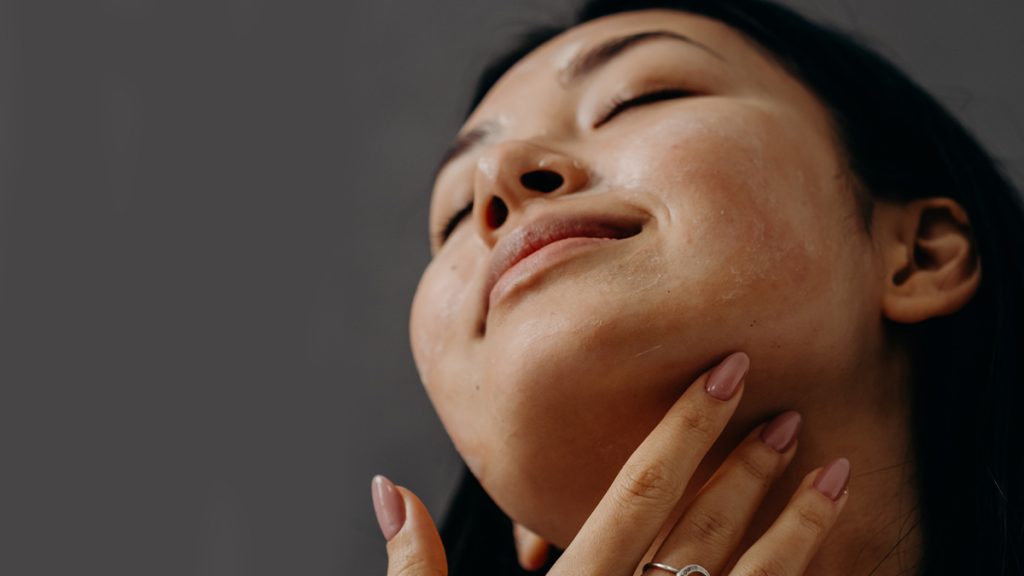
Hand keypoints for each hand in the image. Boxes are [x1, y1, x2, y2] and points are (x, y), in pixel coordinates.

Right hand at [372, 351, 850, 574]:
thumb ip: (414, 567)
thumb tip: (388, 491)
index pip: (637, 494)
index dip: (682, 430)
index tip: (725, 376)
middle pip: (704, 532)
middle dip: (750, 469)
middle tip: (792, 414)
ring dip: (801, 529)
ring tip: (840, 474)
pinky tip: (829, 567)